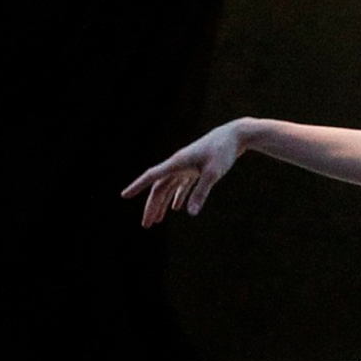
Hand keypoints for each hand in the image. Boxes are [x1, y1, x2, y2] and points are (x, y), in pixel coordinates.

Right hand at [121, 120, 246, 226]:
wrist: (236, 135)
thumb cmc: (223, 152)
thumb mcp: (212, 174)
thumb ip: (200, 193)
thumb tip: (190, 214)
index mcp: (177, 163)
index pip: (152, 176)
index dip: (137, 186)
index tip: (124, 195)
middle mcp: (178, 164)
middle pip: (159, 188)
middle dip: (152, 206)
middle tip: (146, 225)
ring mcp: (187, 166)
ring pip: (169, 188)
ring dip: (163, 204)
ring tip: (157, 221)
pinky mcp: (196, 168)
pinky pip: (182, 185)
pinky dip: (178, 197)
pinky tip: (176, 208)